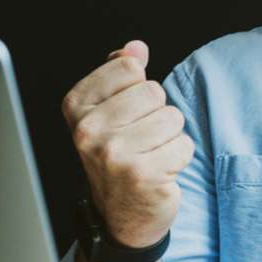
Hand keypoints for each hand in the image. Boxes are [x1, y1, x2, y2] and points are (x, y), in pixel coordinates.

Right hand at [62, 40, 193, 247]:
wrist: (122, 214)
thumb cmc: (119, 156)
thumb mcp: (110, 112)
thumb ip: (121, 75)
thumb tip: (137, 47)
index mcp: (77, 107)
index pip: (129, 67)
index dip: (139, 90)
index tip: (126, 115)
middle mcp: (89, 130)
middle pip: (154, 91)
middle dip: (157, 114)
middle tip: (141, 140)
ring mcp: (114, 153)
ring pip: (173, 118)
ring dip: (170, 137)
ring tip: (150, 155)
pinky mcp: (143, 173)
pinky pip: (184, 145)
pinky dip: (179, 157)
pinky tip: (160, 171)